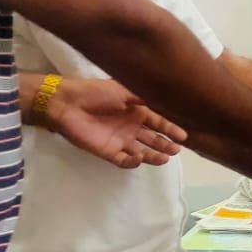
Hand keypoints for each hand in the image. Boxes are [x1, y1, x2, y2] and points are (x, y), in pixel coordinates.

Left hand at [46, 77, 186, 168]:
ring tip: (165, 158)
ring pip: (142, 151)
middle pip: (153, 139)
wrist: (68, 104)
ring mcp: (120, 141)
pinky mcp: (108, 152)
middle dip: (165, 145)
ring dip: (154, 155)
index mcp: (136, 112)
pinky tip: (139, 158)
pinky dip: (133, 161)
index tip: (183, 136)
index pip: (158, 123)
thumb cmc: (96, 93)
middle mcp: (131, 127)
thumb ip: (144, 97)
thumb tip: (167, 98)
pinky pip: (124, 160)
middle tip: (176, 150)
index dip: (171, 129)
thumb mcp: (124, 90)